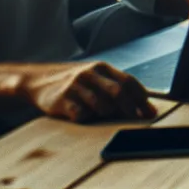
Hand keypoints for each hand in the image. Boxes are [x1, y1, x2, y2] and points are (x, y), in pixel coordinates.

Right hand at [18, 62, 155, 122]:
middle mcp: (90, 74)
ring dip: (106, 114)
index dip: (142, 98)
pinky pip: (81, 114)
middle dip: (131, 108)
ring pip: (101, 105)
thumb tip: (143, 106)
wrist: (38, 80)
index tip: (151, 112)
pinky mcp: (62, 100)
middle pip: (118, 91)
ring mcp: (76, 86)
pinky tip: (82, 115)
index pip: (129, 81)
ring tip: (101, 114)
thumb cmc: (75, 82)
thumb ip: (115, 87)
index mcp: (102, 68)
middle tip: (137, 120)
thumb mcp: (95, 77)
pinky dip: (86, 118)